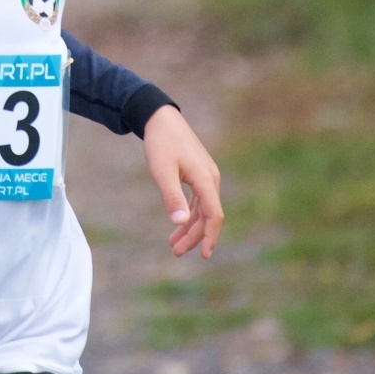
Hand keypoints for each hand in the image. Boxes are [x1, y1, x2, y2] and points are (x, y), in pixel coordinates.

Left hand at [142, 105, 223, 258]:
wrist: (160, 118)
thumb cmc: (161, 143)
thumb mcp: (163, 172)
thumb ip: (173, 197)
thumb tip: (180, 222)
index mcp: (205, 180)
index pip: (214, 215)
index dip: (209, 236)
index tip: (203, 255)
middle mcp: (210, 179)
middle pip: (208, 215)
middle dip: (194, 236)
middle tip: (175, 251)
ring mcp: (205, 175)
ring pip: (202, 208)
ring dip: (190, 227)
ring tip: (173, 243)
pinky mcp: (198, 172)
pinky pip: (198, 199)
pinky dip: (189, 213)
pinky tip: (178, 222)